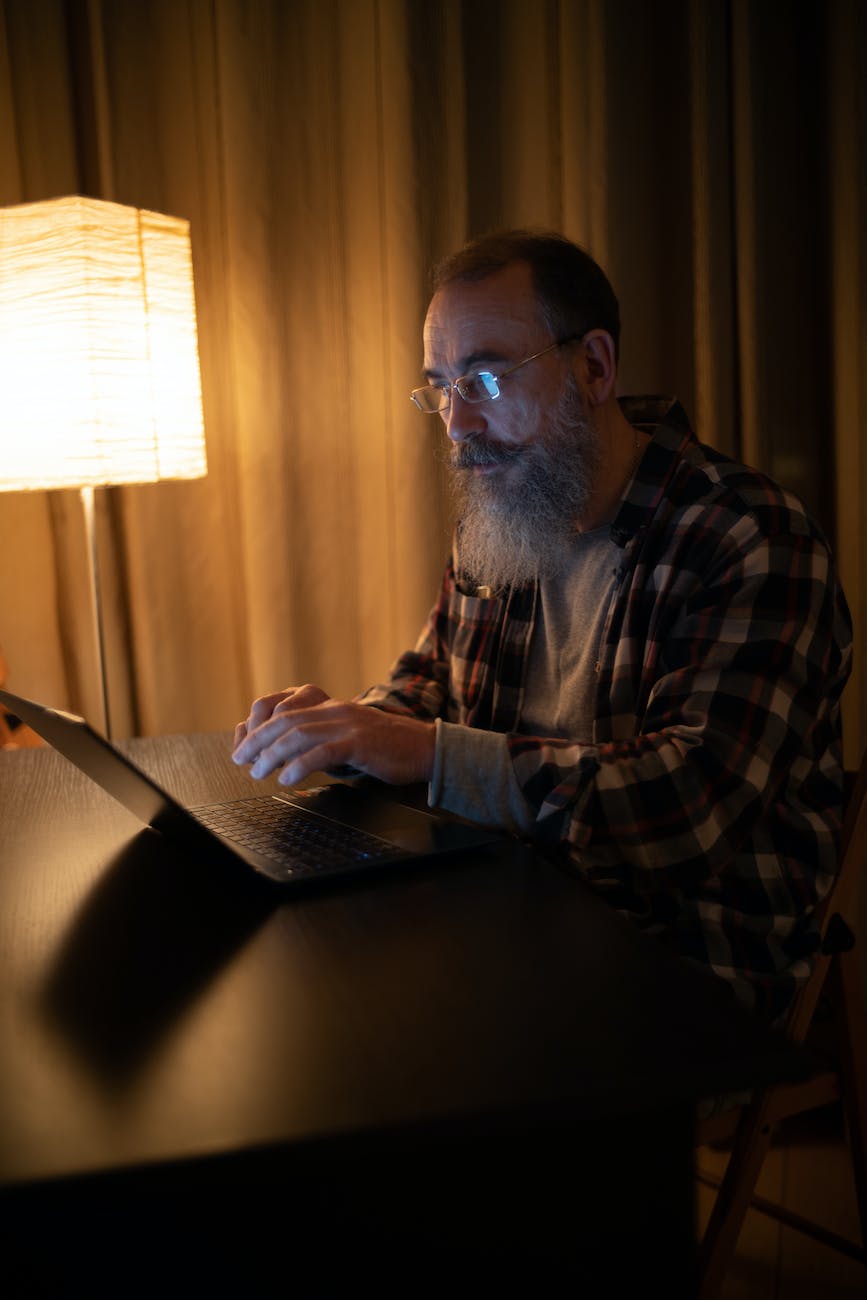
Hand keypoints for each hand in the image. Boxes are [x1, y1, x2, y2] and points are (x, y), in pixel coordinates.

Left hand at [232, 684, 435, 786]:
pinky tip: (287, 778)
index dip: (258, 725)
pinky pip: (322, 752)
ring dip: (272, 754)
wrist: (425, 747)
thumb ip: (319, 738)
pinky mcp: (360, 743)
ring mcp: (348, 724)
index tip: (243, 745)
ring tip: (257, 771)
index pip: (282, 707)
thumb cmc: (385, 747)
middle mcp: (335, 709)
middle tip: (240, 759)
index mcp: (330, 705)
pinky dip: (299, 765)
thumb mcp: (347, 736)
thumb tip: (284, 754)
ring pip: (298, 734)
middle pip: (284, 719)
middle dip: (257, 740)